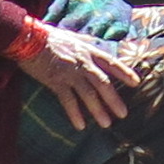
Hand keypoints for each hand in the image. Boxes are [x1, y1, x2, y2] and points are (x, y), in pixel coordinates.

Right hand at [21, 23, 135, 130]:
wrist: (27, 37)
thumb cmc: (47, 37)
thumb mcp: (72, 37)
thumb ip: (84, 43)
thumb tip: (94, 44)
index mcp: (88, 49)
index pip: (111, 62)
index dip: (124, 73)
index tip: (136, 83)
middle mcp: (82, 61)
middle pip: (103, 82)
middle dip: (114, 99)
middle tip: (123, 114)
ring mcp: (70, 71)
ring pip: (89, 94)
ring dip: (98, 110)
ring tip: (106, 124)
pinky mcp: (56, 80)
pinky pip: (68, 100)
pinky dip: (75, 113)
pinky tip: (80, 126)